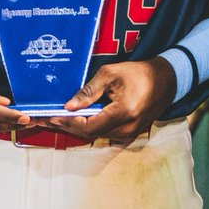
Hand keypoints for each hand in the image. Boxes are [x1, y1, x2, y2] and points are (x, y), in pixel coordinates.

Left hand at [38, 58, 176, 144]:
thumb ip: (90, 91)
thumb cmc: (138, 73)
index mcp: (124, 112)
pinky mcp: (128, 134)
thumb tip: (69, 106)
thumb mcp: (111, 74)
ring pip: (95, 135)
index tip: (50, 116)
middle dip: (66, 126)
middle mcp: (126, 129)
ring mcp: (128, 135)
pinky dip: (87, 127)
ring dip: (75, 127)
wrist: (165, 82)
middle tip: (44, 119)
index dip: (68, 123)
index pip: (89, 126)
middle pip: (89, 134)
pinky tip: (74, 120)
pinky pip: (103, 133)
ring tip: (54, 119)